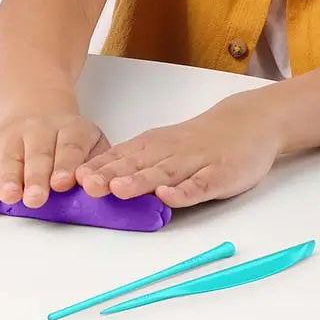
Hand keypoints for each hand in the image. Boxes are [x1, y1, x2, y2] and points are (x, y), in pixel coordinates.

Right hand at [0, 109, 109, 208]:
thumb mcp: (91, 141)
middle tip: (36, 198)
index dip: (65, 165)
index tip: (62, 183)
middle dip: (36, 178)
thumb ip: (95, 164)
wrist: (35, 106)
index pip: (69, 146)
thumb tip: (96, 187)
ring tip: (10, 196)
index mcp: (70, 129)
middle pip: (38, 154)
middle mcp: (39, 129)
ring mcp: (13, 136)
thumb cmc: (68, 138)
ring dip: (9, 179)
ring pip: (10, 158)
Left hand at [76, 90, 282, 207]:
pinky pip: (201, 184)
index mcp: (153, 146)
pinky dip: (185, 191)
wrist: (248, 121)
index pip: (120, 157)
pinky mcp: (220, 175)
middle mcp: (170, 152)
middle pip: (136, 165)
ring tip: (118, 189)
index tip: (71, 178)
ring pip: (164, 173)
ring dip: (141, 181)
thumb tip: (99, 181)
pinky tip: (169, 197)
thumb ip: (137, 163)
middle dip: (110, 176)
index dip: (97, 168)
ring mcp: (195, 163)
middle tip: (86, 185)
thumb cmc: (199, 139)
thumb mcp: (164, 146)